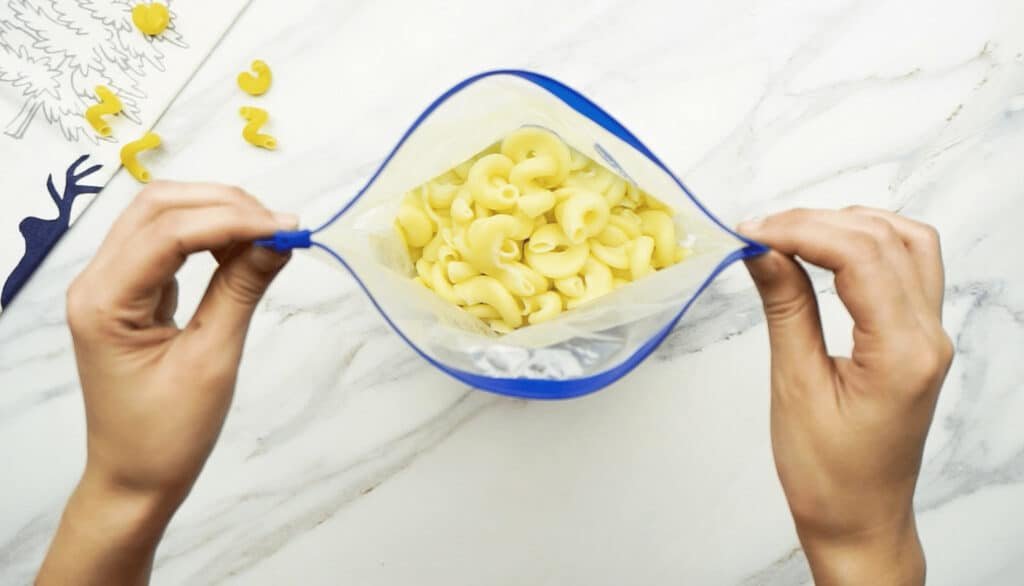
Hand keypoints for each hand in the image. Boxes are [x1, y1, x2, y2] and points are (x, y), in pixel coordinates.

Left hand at [38, 182, 295, 584]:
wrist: (135, 478)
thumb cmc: (168, 434)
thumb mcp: (213, 360)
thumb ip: (242, 290)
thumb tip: (278, 241)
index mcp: (104, 302)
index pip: (168, 232)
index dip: (231, 219)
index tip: (287, 229)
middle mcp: (96, 281)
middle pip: (158, 207)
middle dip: (224, 205)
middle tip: (281, 227)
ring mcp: (109, 284)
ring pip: (161, 216)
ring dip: (217, 213)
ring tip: (269, 235)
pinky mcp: (130, 292)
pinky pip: (167, 243)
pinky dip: (209, 235)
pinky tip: (243, 247)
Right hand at [737, 207, 952, 585]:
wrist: (859, 519)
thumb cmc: (827, 473)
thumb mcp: (795, 386)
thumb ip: (785, 308)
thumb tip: (762, 249)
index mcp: (903, 353)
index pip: (860, 256)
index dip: (800, 230)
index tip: (749, 232)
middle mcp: (930, 337)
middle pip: (886, 238)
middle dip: (816, 222)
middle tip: (758, 232)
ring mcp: (931, 335)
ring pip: (906, 242)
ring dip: (846, 225)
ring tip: (789, 235)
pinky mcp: (919, 338)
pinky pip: (907, 267)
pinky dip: (865, 245)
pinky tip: (825, 252)